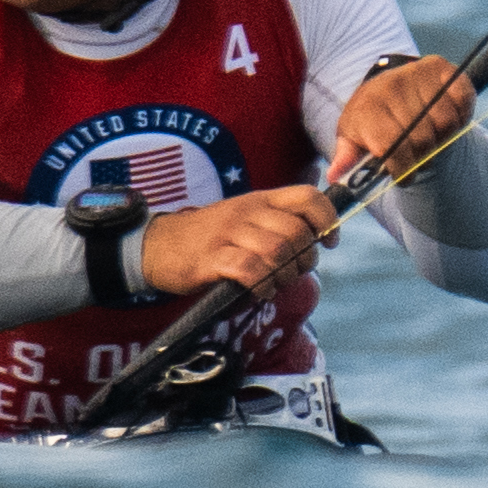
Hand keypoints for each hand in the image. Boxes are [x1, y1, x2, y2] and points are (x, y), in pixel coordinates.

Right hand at [140, 187, 333, 298]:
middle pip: (296, 232)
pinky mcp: (211, 257)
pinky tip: (260, 291)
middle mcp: (247, 211)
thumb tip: (317, 244)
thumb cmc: (209, 237)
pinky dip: (262, 285)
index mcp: (261, 200)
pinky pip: (249, 270)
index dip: (327, 218)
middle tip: (294, 272)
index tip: (329, 242)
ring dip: (285, 275)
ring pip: (277, 251)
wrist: (157, 244)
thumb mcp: (245, 220)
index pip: (307, 196)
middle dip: (305, 259)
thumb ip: (277, 226)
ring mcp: (228, 233)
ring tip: (275, 283)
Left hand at [332, 55, 475, 182]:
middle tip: (420, 158)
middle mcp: (391, 86)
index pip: (392, 146)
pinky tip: (448, 120)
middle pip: (422, 138)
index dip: (403, 168)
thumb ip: (347, 159)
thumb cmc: (369, 119)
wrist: (384, 86)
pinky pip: (462, 98)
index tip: (405, 177)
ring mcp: (416, 73)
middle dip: (424, 158)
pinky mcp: (439, 66)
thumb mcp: (352, 138)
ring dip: (444, 138)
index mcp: (367, 107)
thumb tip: (336, 176)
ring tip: (432, 139)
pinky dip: (462, 115)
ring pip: (446, 122)